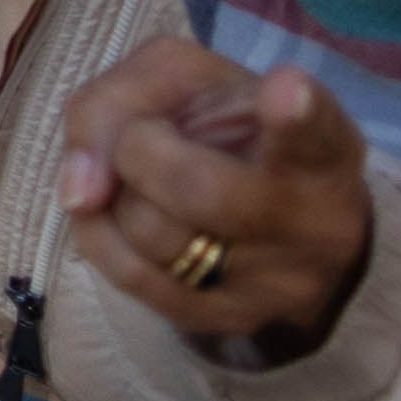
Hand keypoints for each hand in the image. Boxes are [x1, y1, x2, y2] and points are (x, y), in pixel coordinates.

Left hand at [59, 39, 373, 356]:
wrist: (281, 226)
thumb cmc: (231, 132)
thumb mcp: (187, 81)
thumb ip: (121, 101)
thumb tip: (80, 190)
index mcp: (321, 144)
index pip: (313, 129)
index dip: (295, 110)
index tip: (285, 88)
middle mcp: (315, 219)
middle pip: (197, 187)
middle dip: (138, 151)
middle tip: (144, 137)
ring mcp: (277, 283)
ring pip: (154, 234)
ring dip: (119, 195)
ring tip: (144, 179)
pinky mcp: (231, 319)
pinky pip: (134, 278)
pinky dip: (105, 237)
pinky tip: (120, 215)